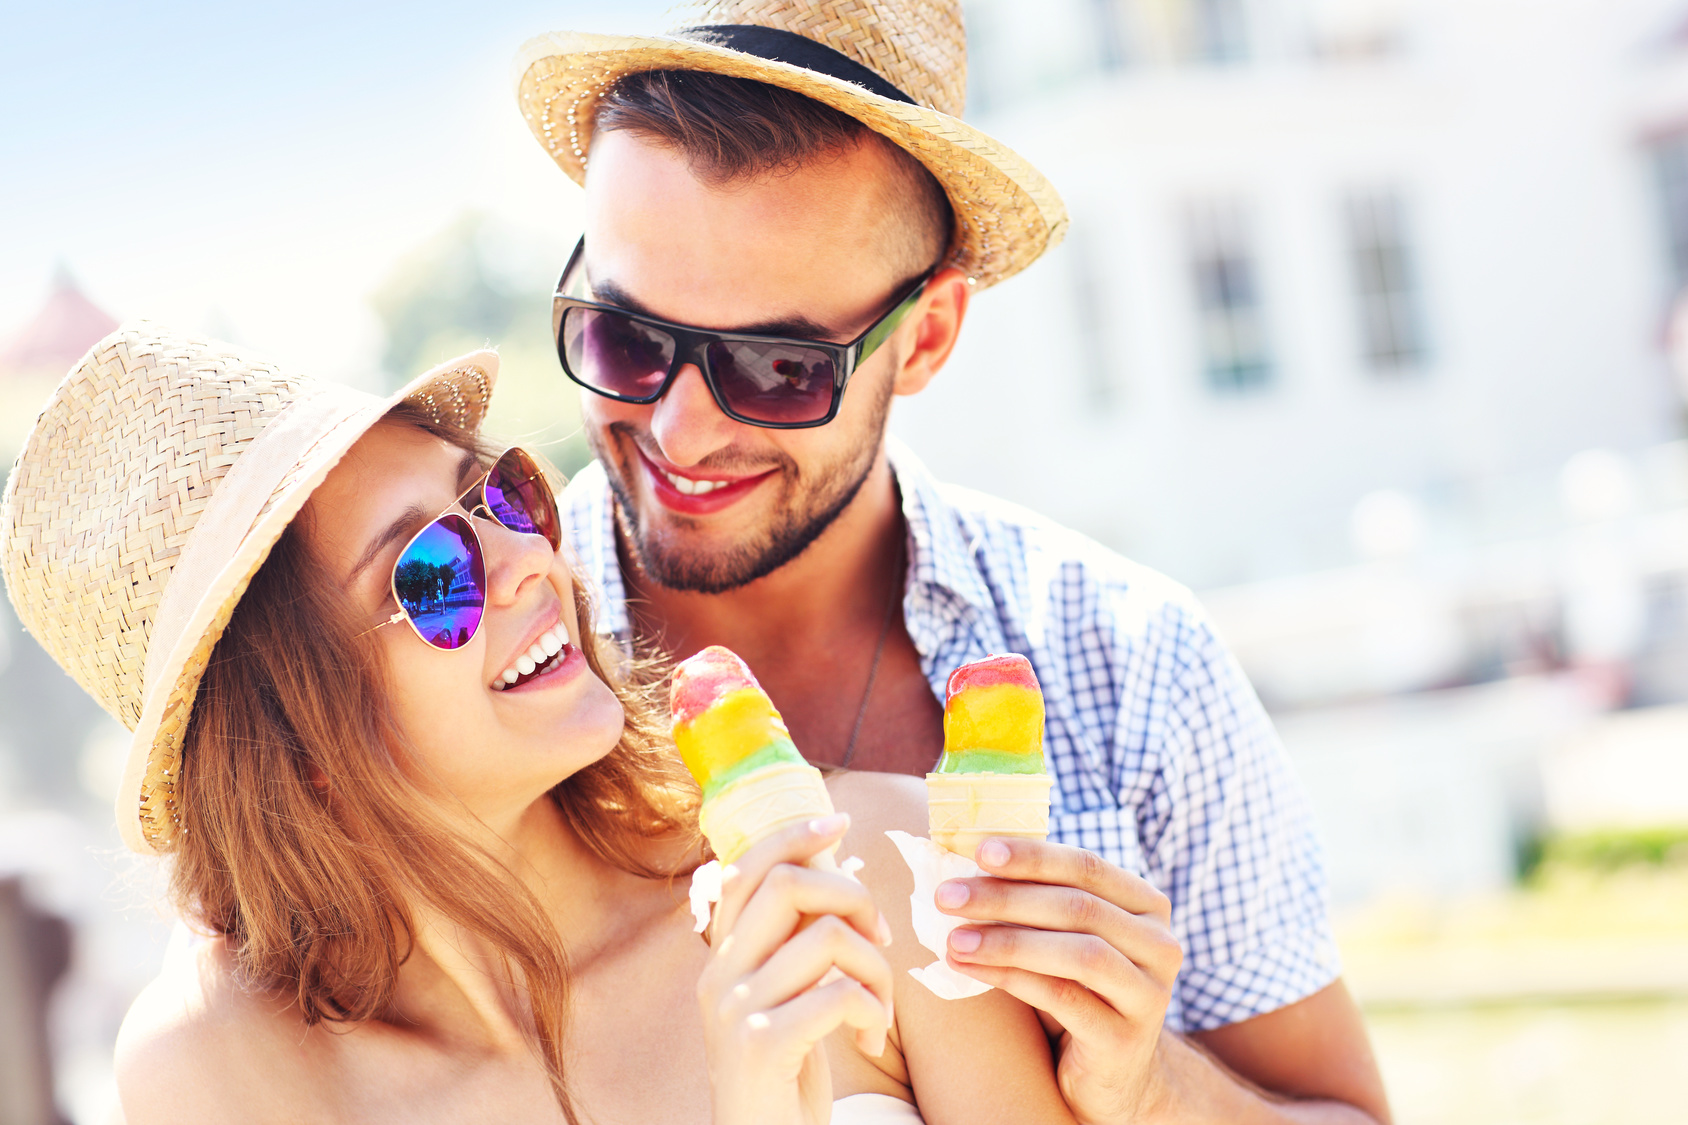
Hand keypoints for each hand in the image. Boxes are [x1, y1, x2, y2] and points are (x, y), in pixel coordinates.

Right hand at [697, 813, 896, 1124]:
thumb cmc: (785, 1077)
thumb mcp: (784, 1000)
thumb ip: (793, 944)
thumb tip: (834, 867)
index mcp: (722, 958)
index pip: (746, 867)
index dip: (793, 833)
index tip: (839, 820)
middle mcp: (718, 976)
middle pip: (787, 885)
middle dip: (853, 897)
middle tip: (879, 939)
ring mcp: (735, 1010)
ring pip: (826, 938)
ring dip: (876, 969)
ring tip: (880, 1009)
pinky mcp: (763, 1045)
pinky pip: (839, 994)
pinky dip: (873, 1010)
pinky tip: (873, 1040)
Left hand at [935, 838, 1181, 1124]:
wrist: (1109, 1076)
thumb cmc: (1076, 990)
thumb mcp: (1064, 938)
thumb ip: (1038, 900)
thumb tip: (964, 860)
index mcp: (1147, 906)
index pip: (1088, 866)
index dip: (1034, 856)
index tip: (979, 850)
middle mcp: (1160, 945)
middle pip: (1079, 906)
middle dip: (1006, 897)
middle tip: (947, 896)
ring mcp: (1149, 995)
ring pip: (1078, 953)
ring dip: (1007, 941)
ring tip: (953, 939)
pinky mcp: (1126, 1039)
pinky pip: (1064, 998)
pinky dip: (1013, 978)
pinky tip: (972, 969)